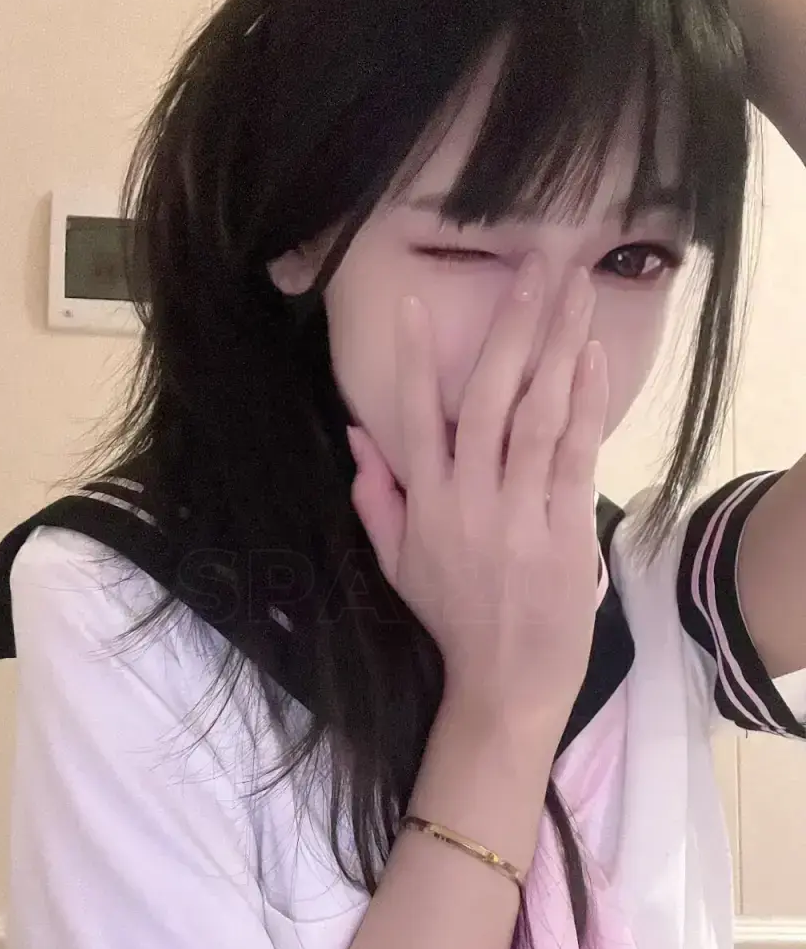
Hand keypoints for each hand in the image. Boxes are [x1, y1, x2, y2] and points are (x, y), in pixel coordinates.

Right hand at [347, 259, 607, 737]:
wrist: (505, 682)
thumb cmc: (452, 620)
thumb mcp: (397, 563)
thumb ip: (376, 498)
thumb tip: (356, 434)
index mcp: (425, 504)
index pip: (415, 416)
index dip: (415, 358)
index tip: (420, 303)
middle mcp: (467, 499)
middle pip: (487, 397)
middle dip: (511, 326)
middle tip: (534, 266)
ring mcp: (515, 513)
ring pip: (534, 414)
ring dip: (556, 346)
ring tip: (575, 292)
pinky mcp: (561, 529)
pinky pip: (571, 455)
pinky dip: (583, 404)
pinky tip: (591, 358)